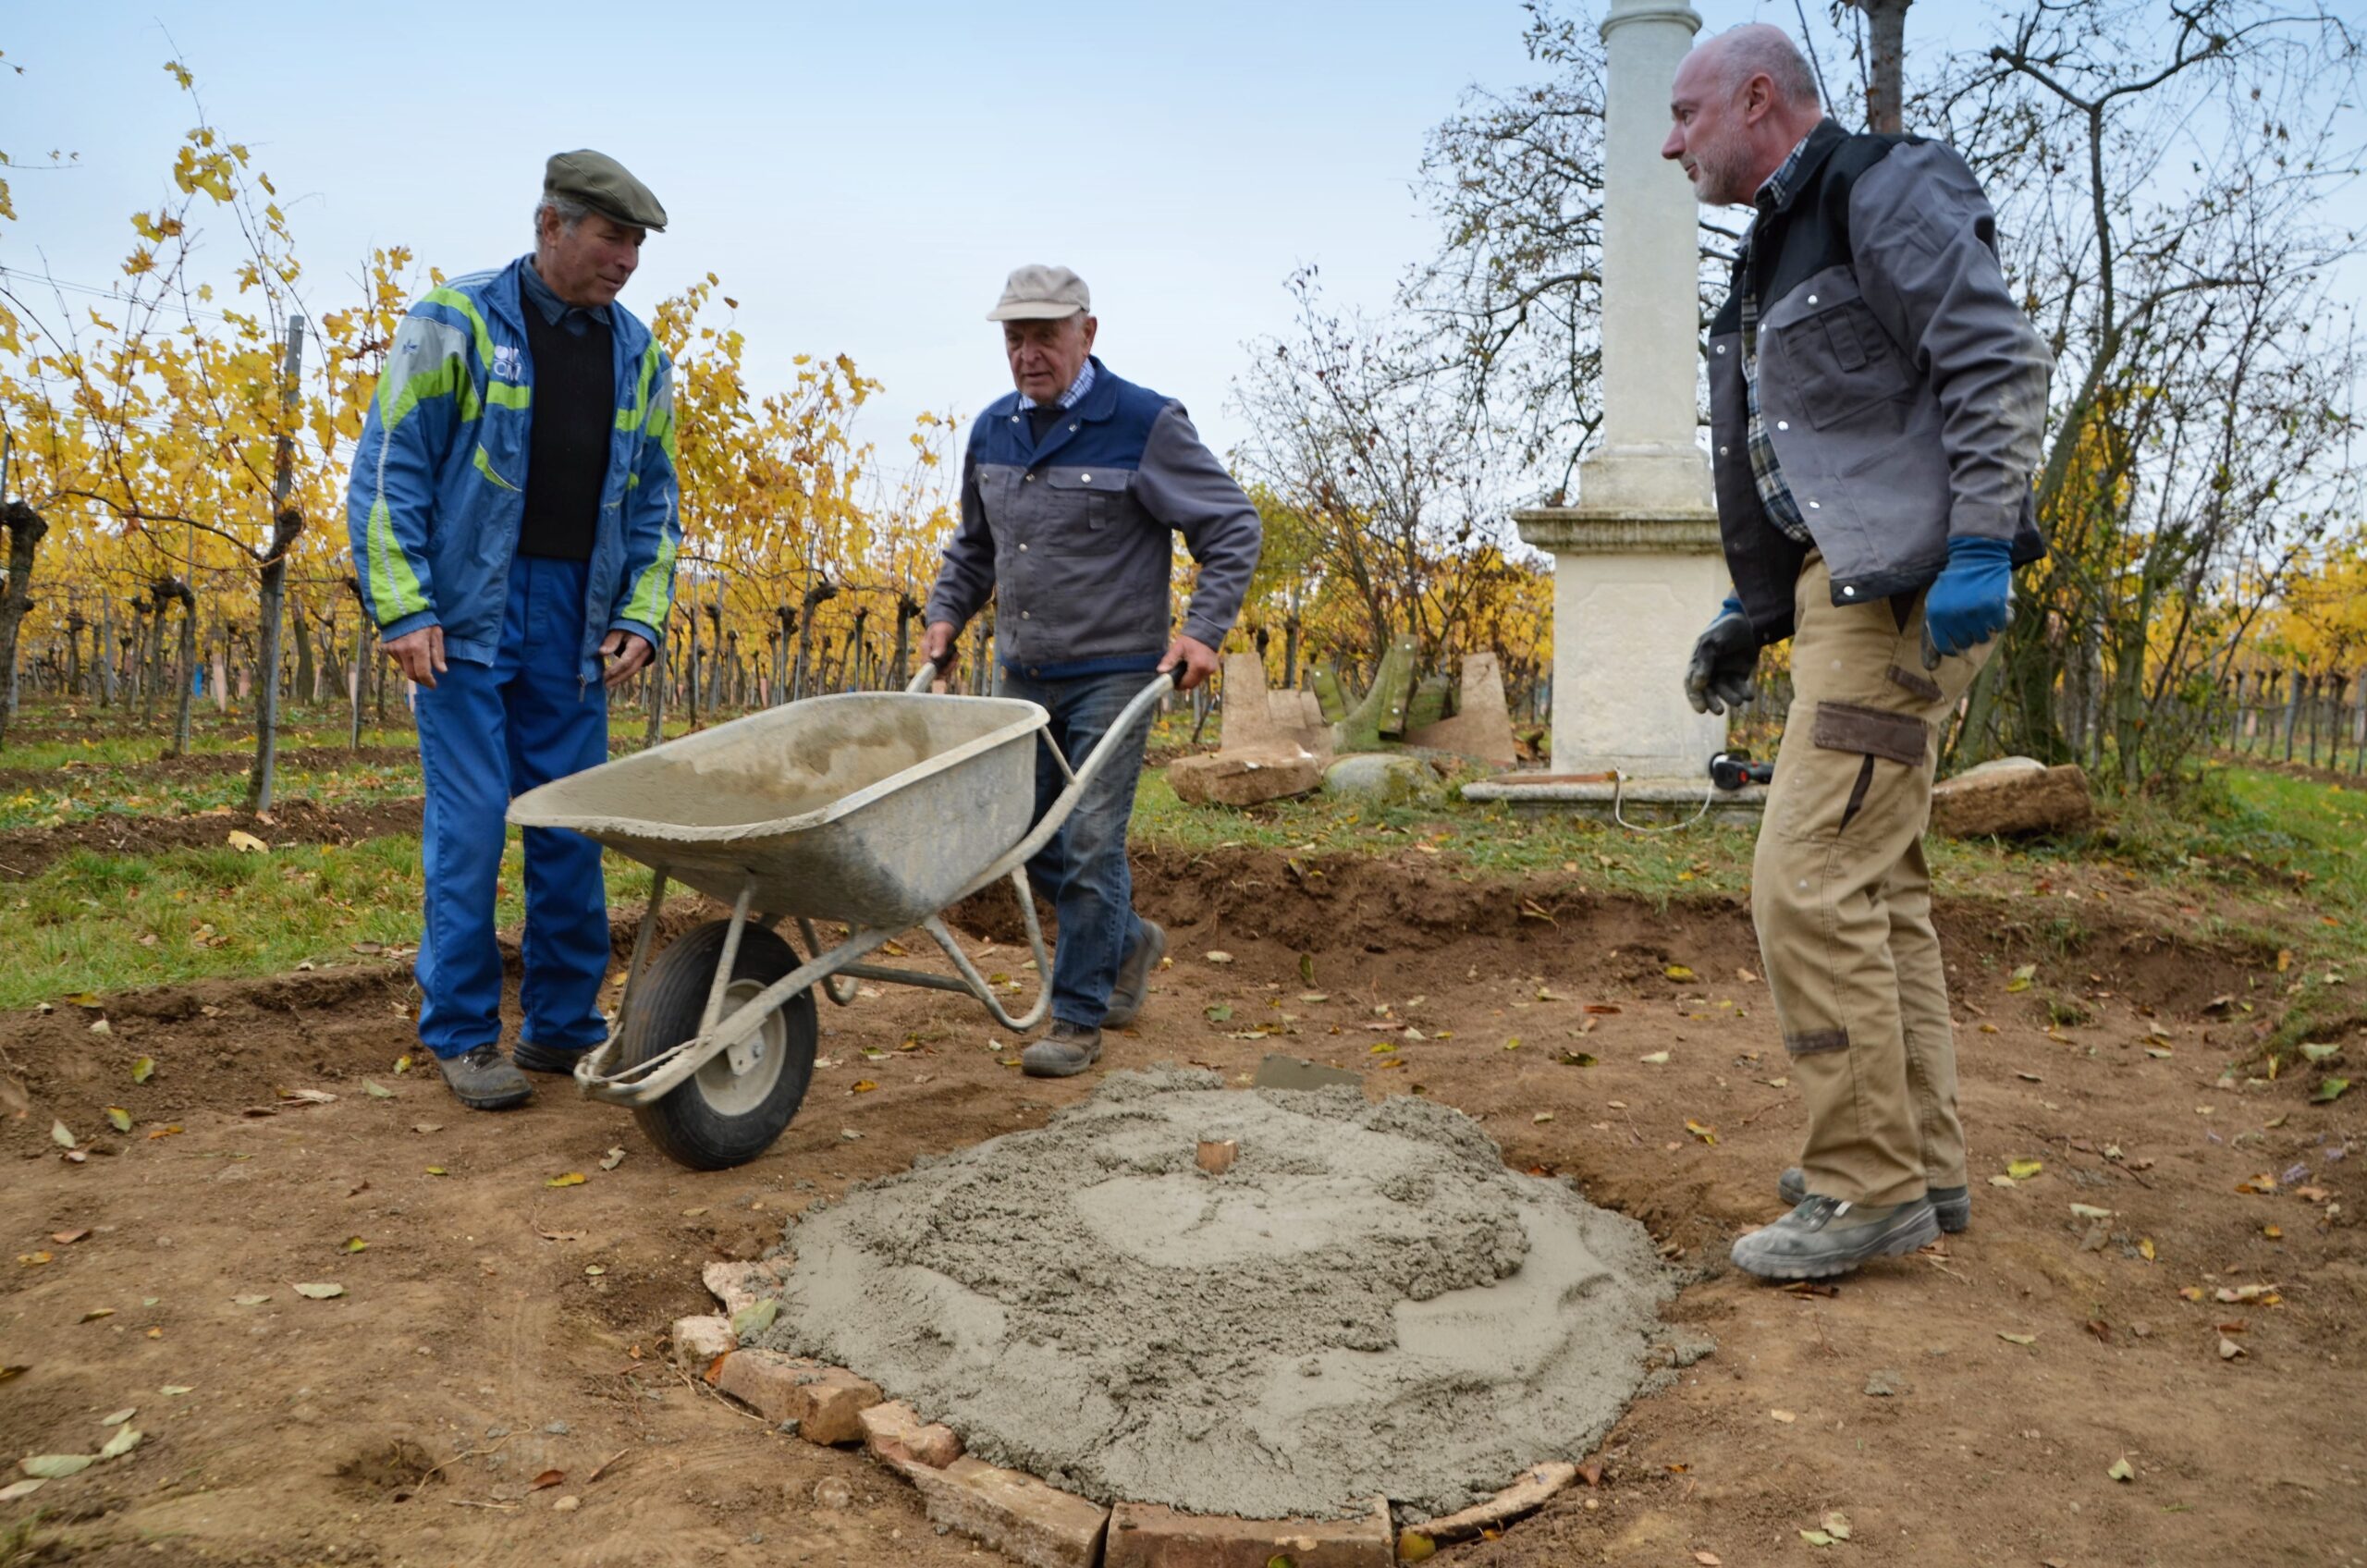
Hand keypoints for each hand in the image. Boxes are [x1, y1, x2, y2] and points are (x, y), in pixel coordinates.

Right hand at [382, 625, 445, 689]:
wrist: (401, 608)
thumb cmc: (423, 620)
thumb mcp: (436, 633)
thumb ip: (438, 653)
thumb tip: (442, 671)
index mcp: (418, 647)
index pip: (422, 672)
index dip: (428, 682)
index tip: (433, 685)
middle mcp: (403, 650)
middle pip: (411, 674)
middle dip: (420, 680)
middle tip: (427, 680)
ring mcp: (393, 649)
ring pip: (404, 668)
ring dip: (412, 669)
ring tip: (420, 663)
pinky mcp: (386, 647)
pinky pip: (397, 661)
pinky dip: (405, 662)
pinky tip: (410, 654)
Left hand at [599, 629, 652, 688]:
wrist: (644, 625)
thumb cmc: (629, 626)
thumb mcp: (619, 630)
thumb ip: (611, 641)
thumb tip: (601, 652)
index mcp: (638, 645)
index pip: (627, 661)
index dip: (615, 669)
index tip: (604, 674)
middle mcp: (643, 654)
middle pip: (630, 670)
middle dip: (617, 679)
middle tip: (605, 685)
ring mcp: (644, 658)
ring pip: (632, 672)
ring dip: (620, 679)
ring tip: (608, 685)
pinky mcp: (642, 660)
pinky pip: (632, 670)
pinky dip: (623, 675)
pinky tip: (614, 679)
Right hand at [919, 619, 959, 680]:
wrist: (946, 622)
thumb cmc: (943, 626)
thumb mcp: (941, 633)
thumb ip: (939, 645)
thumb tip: (935, 657)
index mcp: (925, 649)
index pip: (927, 666)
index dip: (936, 671)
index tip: (949, 667)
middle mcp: (928, 654)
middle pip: (934, 671)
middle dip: (947, 668)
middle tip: (955, 660)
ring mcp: (934, 656)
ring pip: (941, 669)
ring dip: (950, 665)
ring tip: (956, 655)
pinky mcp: (940, 657)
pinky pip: (945, 665)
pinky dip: (952, 662)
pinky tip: (956, 654)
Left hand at [1158, 633, 1219, 691]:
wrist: (1206, 632)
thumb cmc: (1191, 639)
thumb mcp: (1178, 648)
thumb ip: (1169, 660)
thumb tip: (1161, 671)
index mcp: (1198, 665)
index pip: (1186, 683)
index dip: (1178, 685)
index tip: (1172, 682)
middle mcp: (1207, 670)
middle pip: (1192, 685)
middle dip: (1183, 682)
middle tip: (1176, 676)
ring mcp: (1211, 670)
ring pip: (1197, 682)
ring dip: (1189, 679)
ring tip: (1183, 669)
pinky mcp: (1213, 669)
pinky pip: (1202, 677)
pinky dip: (1195, 675)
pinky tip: (1191, 667)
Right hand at [1683, 598, 1757, 714]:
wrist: (1748, 622)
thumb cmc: (1725, 630)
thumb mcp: (1711, 643)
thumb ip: (1704, 663)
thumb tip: (1697, 685)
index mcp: (1697, 663)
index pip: (1691, 684)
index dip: (1695, 698)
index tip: (1702, 709)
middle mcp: (1709, 671)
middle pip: (1707, 691)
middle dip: (1713, 702)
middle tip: (1720, 711)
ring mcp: (1724, 673)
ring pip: (1724, 691)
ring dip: (1730, 698)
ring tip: (1739, 701)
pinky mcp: (1739, 675)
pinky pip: (1739, 687)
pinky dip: (1743, 693)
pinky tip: (1749, 696)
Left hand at [1920, 536, 2013, 670]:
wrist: (1976, 557)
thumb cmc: (1953, 584)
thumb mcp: (1935, 604)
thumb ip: (1933, 634)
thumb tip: (1931, 668)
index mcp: (1936, 616)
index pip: (1945, 646)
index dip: (1952, 645)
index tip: (1957, 639)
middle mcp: (1955, 617)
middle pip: (1965, 643)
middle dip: (1967, 633)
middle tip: (1969, 617)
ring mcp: (1976, 613)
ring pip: (1983, 638)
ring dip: (1983, 627)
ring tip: (1979, 611)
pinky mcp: (1995, 608)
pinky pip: (1999, 627)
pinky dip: (1998, 620)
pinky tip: (1992, 607)